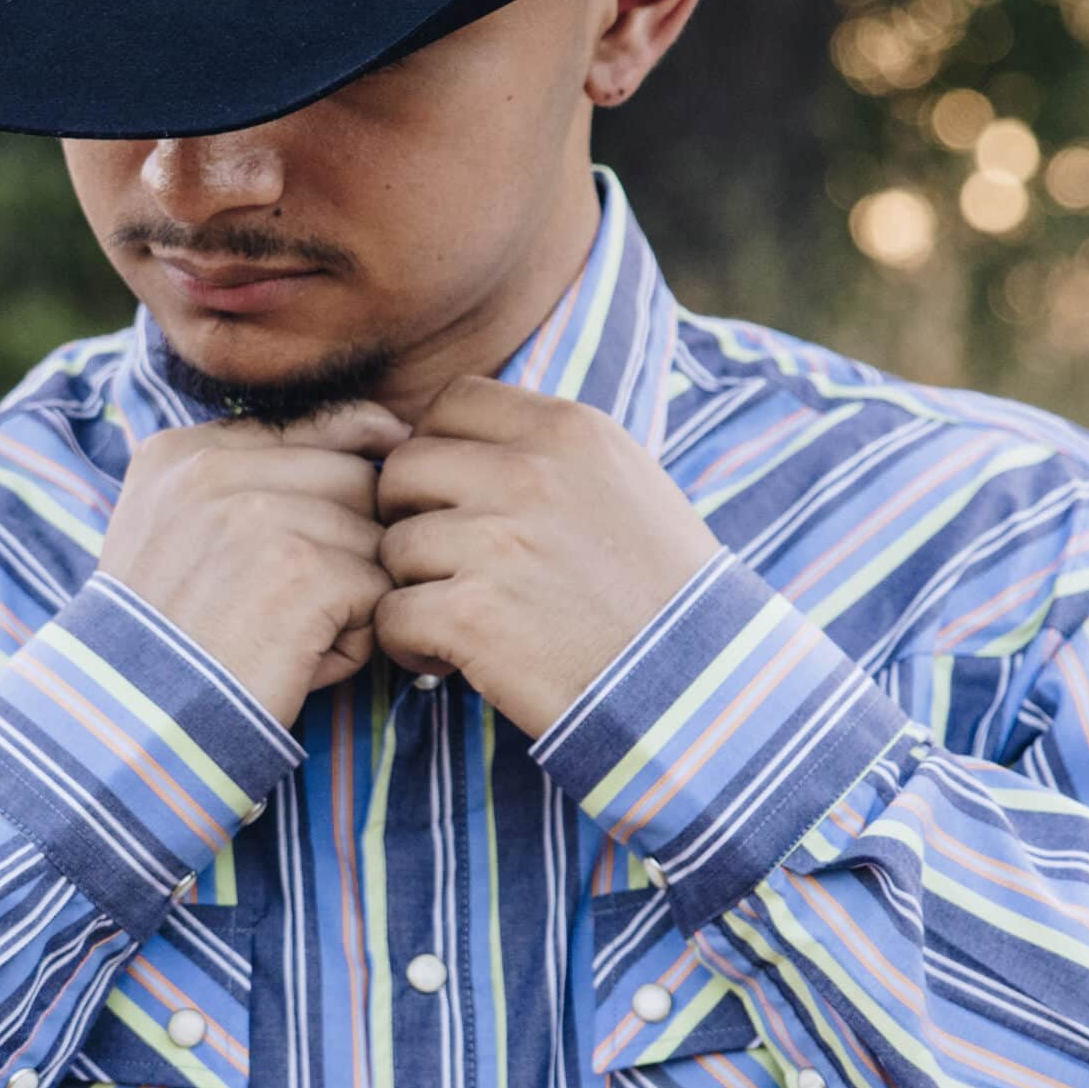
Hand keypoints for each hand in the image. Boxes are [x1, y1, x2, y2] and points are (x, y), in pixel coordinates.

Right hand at [97, 400, 409, 726]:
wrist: (133, 726)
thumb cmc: (166, 642)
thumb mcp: (176, 536)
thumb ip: (249, 479)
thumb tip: (381, 429)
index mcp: (181, 454)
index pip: (313, 423)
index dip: (353, 465)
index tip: (358, 512)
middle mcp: (216, 470)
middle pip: (354, 479)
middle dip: (349, 544)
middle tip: (293, 605)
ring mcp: (259, 516)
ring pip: (372, 538)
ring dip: (350, 598)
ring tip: (284, 638)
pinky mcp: (303, 570)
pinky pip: (378, 592)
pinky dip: (352, 642)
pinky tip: (295, 663)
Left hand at [374, 381, 722, 737]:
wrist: (696, 684)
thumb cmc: (663, 592)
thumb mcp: (626, 484)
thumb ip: (549, 453)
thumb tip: (466, 444)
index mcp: (567, 430)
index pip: (452, 402)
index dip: (439, 449)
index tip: (455, 497)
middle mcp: (527, 474)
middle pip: (404, 468)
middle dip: (411, 516)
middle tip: (445, 564)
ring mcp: (495, 542)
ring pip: (393, 546)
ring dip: (413, 587)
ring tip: (461, 619)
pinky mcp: (471, 615)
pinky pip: (392, 616)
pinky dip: (410, 645)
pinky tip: (452, 659)